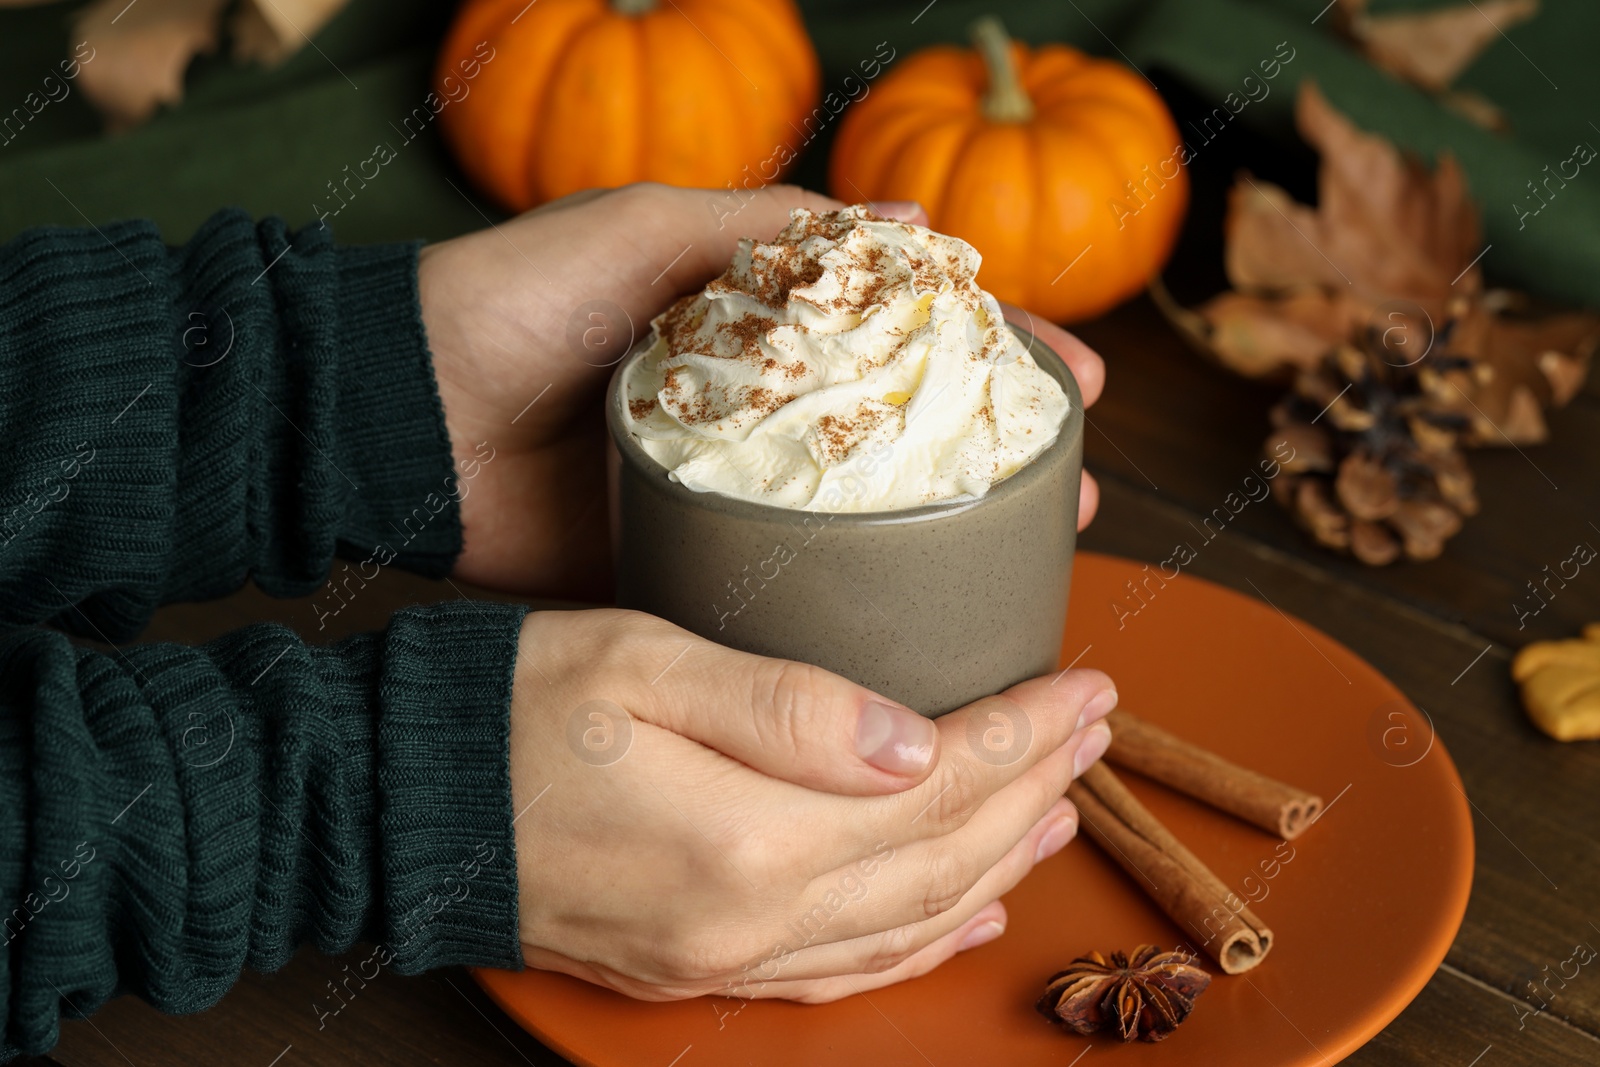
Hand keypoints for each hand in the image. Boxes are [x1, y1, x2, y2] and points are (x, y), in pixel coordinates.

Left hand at [419, 184, 1104, 599]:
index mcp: (759, 332)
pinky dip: (847, 615)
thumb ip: (767, 228)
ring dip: (947, 548)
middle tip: (1072, 496)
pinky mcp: (678, 570)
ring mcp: (724, 500)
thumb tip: (912, 220)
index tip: (1078, 387)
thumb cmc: (516, 298)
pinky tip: (917, 634)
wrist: (395, 412)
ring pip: (859, 529)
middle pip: (904, 441)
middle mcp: (757, 417)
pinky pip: (777, 597)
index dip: (998, 358)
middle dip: (998, 464)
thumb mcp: (646, 227)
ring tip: (1027, 564)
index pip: (907, 339)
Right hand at [508, 609, 1116, 1001]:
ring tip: (1063, 807)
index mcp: (747, 839)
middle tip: (1096, 727)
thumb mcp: (645, 664)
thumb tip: (915, 743)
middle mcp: (749, 921)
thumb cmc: (508, 707)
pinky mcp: (693, 966)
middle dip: (1033, 788)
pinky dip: (918, 940)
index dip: (1025, 734)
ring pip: (905, 921)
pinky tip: (963, 911)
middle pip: (939, 858)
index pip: (937, 785)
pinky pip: (840, 971)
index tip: (1088, 685)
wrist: (392, 802)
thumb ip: (786, 708)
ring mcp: (722, 958)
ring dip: (997, 863)